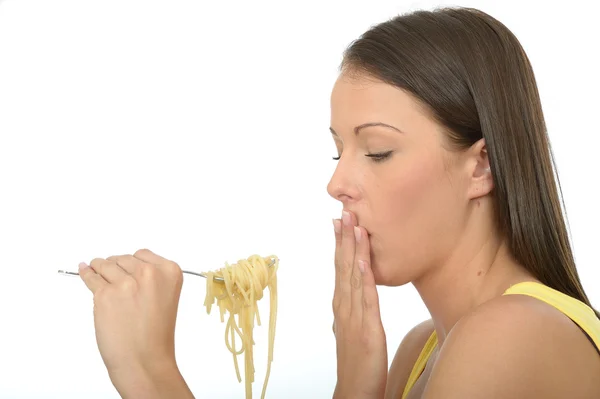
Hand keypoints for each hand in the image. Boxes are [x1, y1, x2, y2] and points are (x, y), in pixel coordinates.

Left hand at [78, 249, 183, 389]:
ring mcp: (125, 283)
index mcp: (170, 272)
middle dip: (116, 266)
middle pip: (123, 258)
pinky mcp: (104, 294)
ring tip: (94, 269)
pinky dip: (85, 273)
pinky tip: (83, 269)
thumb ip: (151, 279)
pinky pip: (90, 277)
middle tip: (112, 277)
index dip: (132, 263)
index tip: (126, 270)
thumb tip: (123, 266)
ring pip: (105, 265)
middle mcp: (149, 273)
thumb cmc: (155, 335)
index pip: (143, 254)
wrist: (144, 360)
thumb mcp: (165, 298)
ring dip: (99, 267)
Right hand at [332, 211, 386, 398]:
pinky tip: (363, 262)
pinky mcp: (367, 330)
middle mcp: (344, 307)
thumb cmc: (357, 363)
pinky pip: (365, 300)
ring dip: (353, 250)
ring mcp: (354, 318)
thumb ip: (350, 311)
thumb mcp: (352, 330)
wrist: (354, 391)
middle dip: (344, 238)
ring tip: (354, 226)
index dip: (340, 244)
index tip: (340, 222)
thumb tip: (347, 298)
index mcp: (342, 306)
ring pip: (352, 277)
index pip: (340, 268)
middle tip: (345, 212)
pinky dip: (363, 279)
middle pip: (343, 266)